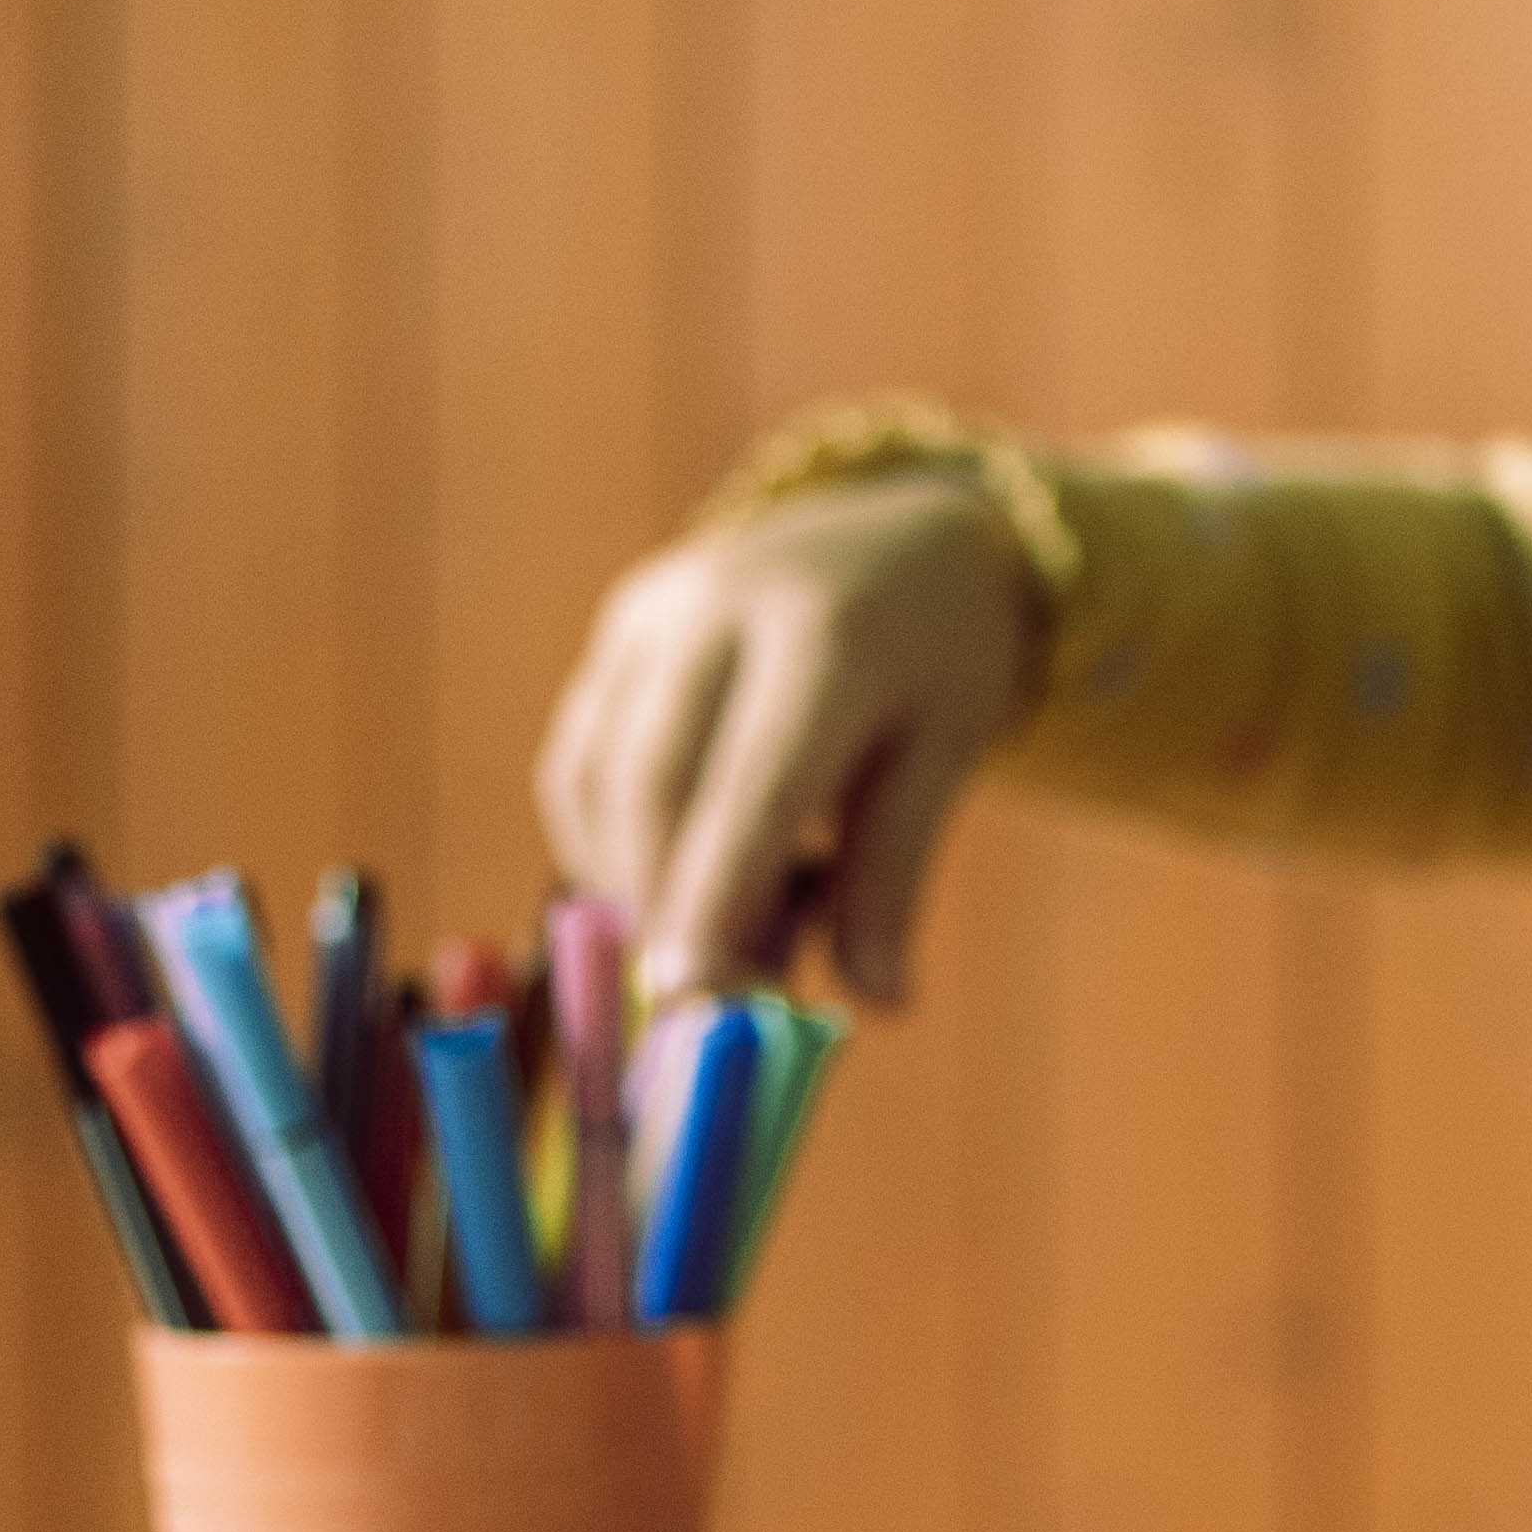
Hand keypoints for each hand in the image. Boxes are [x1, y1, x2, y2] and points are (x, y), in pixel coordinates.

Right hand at [536, 479, 1045, 1001]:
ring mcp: (656, 609)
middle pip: (654, 786)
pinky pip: (583, 756)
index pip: (752, 787)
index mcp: (828, 636)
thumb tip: (879, 1001)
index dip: (711, 897)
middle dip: (665, 907)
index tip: (690, 998)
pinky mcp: (620, 625)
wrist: (906, 529)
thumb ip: (896, 873)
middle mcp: (721, 607)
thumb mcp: (948, 752)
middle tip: (709, 1002)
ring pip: (599, 777)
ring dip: (632, 880)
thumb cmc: (942, 653)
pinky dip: (608, 837)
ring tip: (713, 936)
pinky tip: (672, 874)